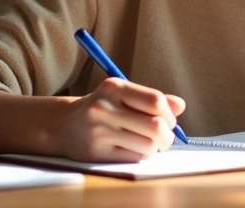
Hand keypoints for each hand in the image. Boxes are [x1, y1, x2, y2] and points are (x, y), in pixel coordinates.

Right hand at [57, 78, 185, 162]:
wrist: (64, 125)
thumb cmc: (102, 108)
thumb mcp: (123, 95)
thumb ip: (152, 99)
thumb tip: (180, 106)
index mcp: (113, 87)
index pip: (155, 101)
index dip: (169, 114)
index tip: (169, 120)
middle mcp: (104, 107)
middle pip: (155, 126)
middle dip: (167, 135)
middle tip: (164, 136)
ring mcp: (99, 131)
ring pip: (148, 145)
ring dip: (155, 147)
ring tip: (149, 142)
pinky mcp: (97, 152)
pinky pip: (135, 157)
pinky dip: (142, 155)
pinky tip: (134, 149)